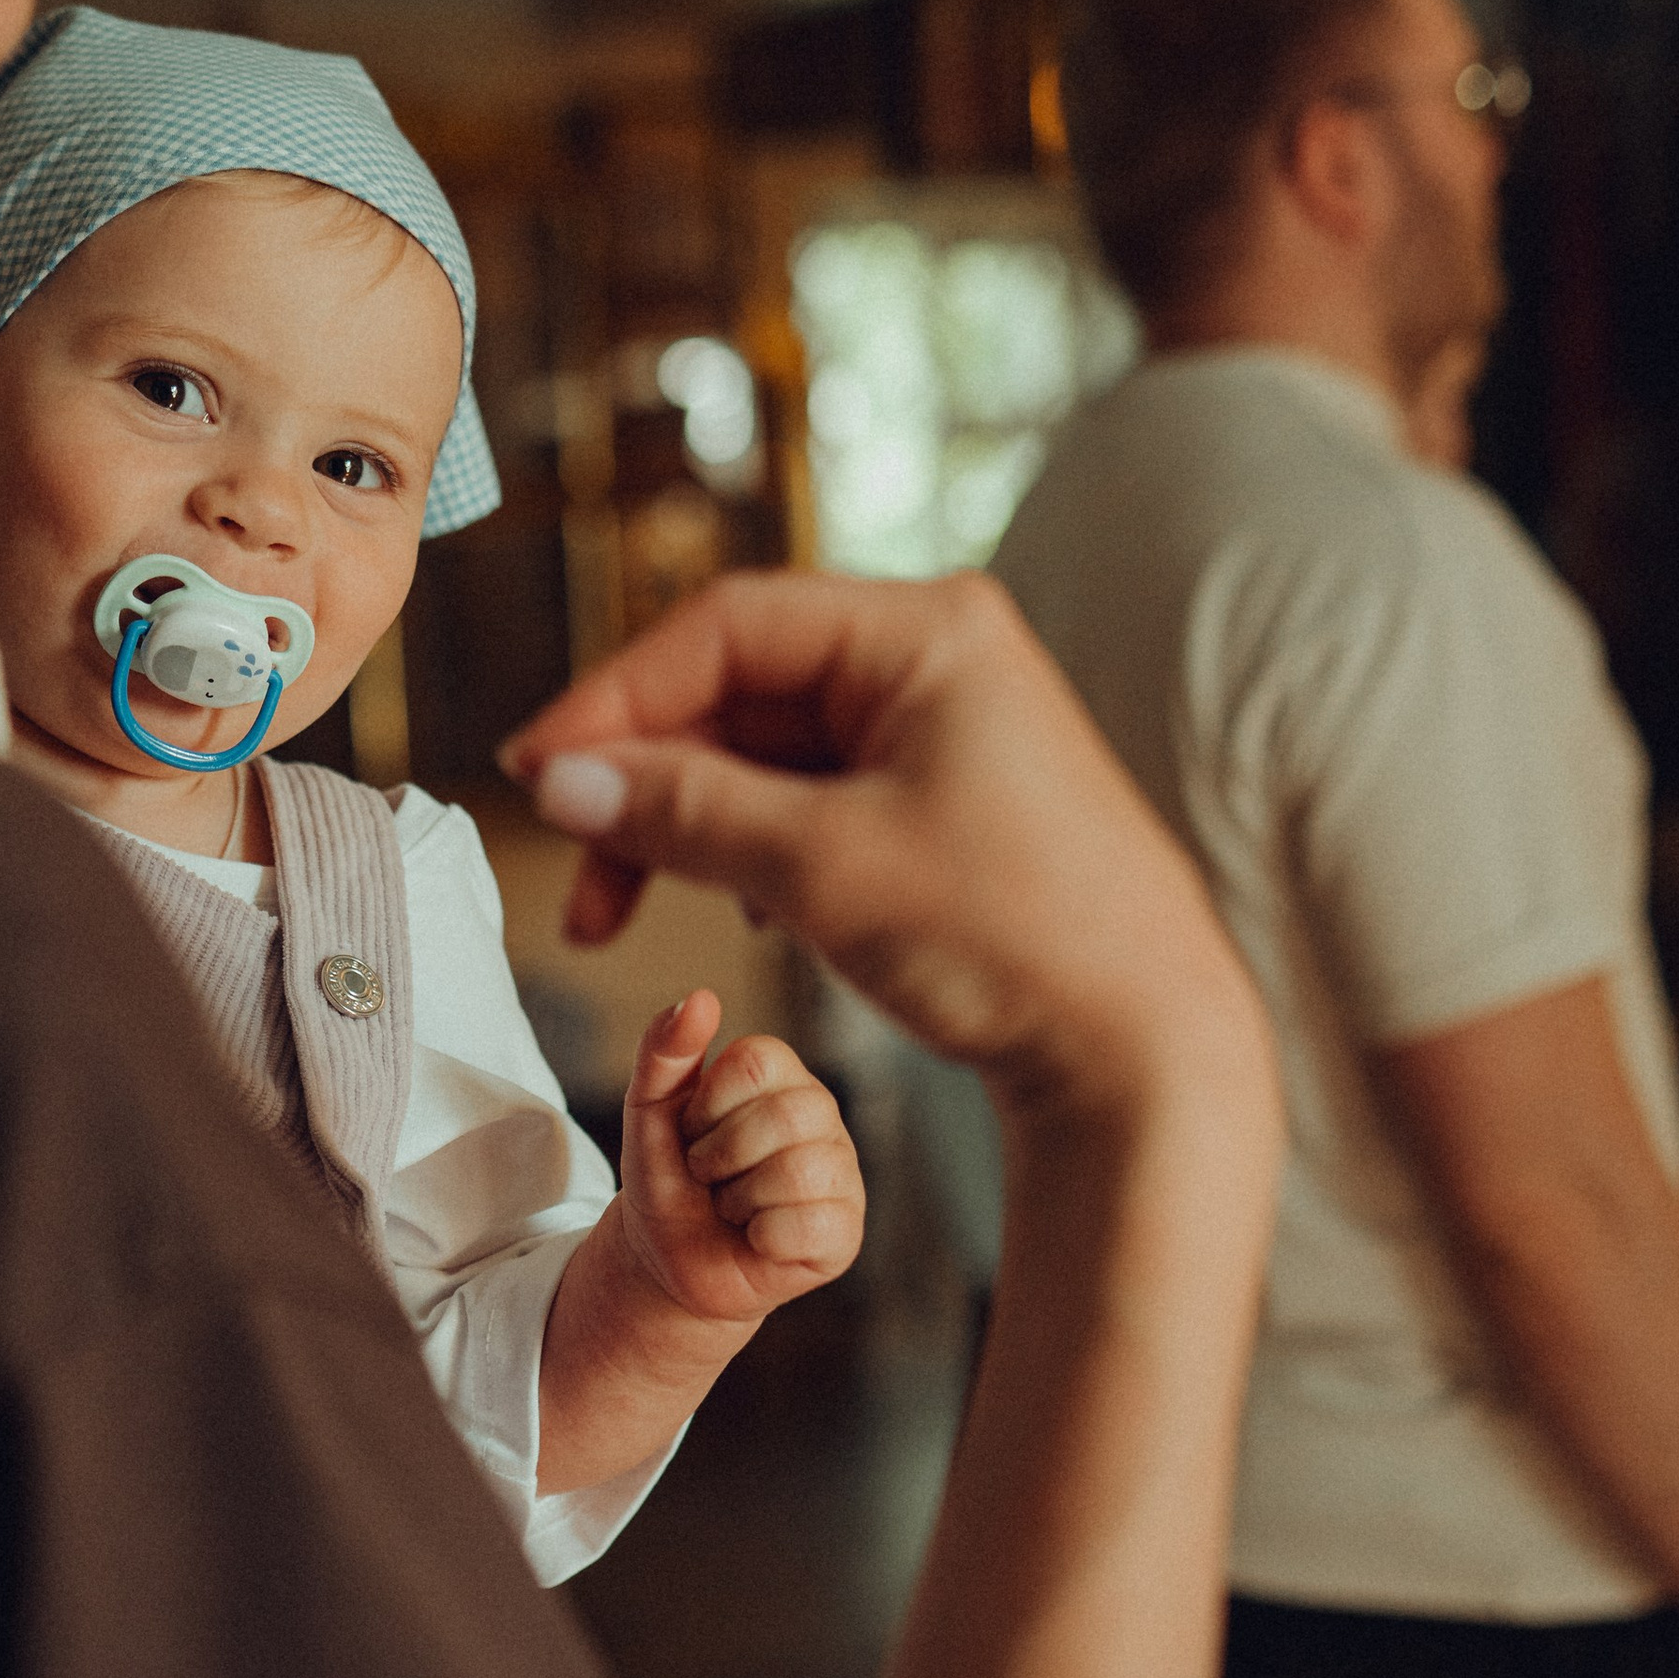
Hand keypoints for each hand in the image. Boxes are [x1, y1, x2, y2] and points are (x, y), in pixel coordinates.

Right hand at [503, 570, 1268, 1137]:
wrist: (1140, 1052)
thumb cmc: (1013, 939)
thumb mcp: (822, 867)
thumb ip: (684, 811)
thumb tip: (565, 779)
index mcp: (926, 631)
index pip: (726, 625)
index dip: (615, 697)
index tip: (538, 772)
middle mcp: (935, 661)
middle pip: (737, 688)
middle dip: (645, 778)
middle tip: (576, 864)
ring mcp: (940, 733)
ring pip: (763, 754)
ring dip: (686, 826)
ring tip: (621, 909)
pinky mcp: (941, 804)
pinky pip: (808, 801)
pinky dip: (748, 850)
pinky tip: (742, 915)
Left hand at [616, 989, 864, 1328]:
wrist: (667, 1261)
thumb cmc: (667, 1178)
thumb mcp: (647, 1111)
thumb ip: (664, 1051)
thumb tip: (702, 997)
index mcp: (782, 1076)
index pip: (757, 1061)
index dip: (706, 1105)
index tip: (692, 1131)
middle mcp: (822, 1117)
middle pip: (784, 1116)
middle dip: (719, 1156)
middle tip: (708, 1175)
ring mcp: (841, 1174)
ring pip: (798, 1172)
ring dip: (739, 1200)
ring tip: (733, 1207)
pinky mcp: (846, 1233)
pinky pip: (809, 1227)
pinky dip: (763, 1239)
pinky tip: (758, 1240)